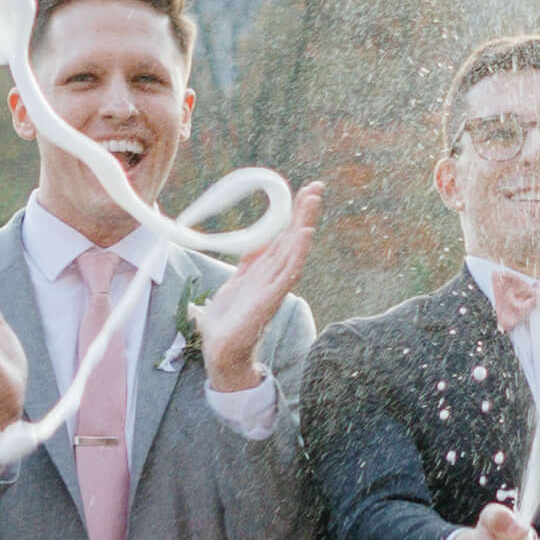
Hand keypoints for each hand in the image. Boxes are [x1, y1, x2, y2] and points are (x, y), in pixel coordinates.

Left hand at [190, 178, 314, 372]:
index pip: (282, 236)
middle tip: (316, 186)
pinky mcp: (270, 298)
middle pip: (292, 238)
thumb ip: (245, 265)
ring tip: (313, 201)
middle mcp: (273, 276)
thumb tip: (253, 246)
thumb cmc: (228, 323)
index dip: (292, 214)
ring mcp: (274, 286)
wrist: (222, 352)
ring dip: (304, 224)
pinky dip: (297, 252)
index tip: (303, 192)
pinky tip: (305, 235)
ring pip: (293, 249)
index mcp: (263, 270)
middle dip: (303, 212)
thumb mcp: (233, 284)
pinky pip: (287, 271)